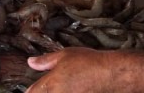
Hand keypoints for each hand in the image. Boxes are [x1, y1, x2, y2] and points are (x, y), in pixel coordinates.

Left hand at [27, 48, 143, 92]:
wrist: (113, 75)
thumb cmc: (90, 62)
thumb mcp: (65, 55)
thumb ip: (45, 61)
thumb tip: (30, 62)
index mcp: (50, 85)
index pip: (31, 92)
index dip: (32, 90)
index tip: (36, 87)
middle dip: (45, 91)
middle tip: (57, 84)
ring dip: (60, 91)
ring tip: (68, 86)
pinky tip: (77, 89)